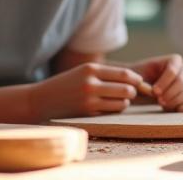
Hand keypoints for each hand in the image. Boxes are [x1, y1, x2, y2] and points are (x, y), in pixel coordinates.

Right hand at [30, 62, 144, 118]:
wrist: (43, 98)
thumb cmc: (68, 83)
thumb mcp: (84, 71)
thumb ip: (107, 74)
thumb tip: (137, 80)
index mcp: (91, 69)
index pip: (124, 74)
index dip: (136, 79)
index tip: (139, 82)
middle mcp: (91, 84)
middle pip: (126, 90)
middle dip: (132, 92)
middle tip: (130, 93)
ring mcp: (89, 100)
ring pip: (122, 103)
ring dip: (124, 103)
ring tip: (118, 99)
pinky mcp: (88, 113)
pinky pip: (111, 112)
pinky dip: (114, 110)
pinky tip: (107, 106)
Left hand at [128, 54, 182, 111]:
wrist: (140, 90)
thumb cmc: (138, 81)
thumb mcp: (136, 77)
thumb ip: (141, 79)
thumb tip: (149, 88)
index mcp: (173, 60)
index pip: (174, 69)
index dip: (165, 81)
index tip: (154, 92)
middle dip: (171, 92)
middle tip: (159, 100)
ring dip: (177, 99)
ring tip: (163, 104)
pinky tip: (177, 110)